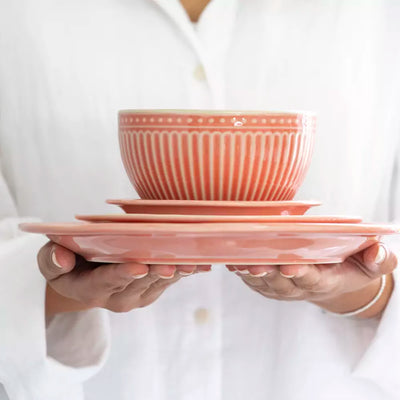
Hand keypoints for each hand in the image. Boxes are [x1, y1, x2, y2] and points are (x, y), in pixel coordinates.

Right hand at [39, 241, 210, 315]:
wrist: (87, 279)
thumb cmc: (68, 265)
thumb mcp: (50, 261)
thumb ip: (52, 260)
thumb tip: (61, 258)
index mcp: (91, 289)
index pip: (107, 282)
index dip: (122, 275)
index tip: (137, 267)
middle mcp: (119, 297)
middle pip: (140, 283)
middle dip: (155, 273)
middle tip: (171, 263)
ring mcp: (140, 295)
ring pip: (160, 283)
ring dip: (176, 273)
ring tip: (192, 262)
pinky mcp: (154, 288)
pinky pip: (171, 279)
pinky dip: (186, 271)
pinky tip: (202, 263)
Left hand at [227, 243, 396, 317]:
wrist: (333, 279)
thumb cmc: (352, 266)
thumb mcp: (372, 263)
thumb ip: (379, 259)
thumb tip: (377, 252)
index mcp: (325, 281)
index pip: (312, 279)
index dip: (301, 274)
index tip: (290, 266)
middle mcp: (299, 287)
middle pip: (282, 283)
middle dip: (269, 274)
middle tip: (256, 264)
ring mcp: (281, 287)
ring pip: (264, 283)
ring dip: (250, 274)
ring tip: (239, 262)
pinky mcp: (268, 284)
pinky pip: (252, 281)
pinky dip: (241, 272)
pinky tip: (232, 261)